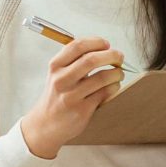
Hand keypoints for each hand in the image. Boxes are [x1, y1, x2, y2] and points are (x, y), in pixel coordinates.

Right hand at [21, 36, 123, 158]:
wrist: (46, 124)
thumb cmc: (57, 95)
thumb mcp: (58, 74)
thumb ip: (75, 60)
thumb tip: (104, 48)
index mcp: (55, 66)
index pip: (77, 46)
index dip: (96, 42)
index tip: (107, 44)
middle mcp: (61, 80)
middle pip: (91, 60)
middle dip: (111, 55)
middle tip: (119, 57)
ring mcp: (71, 96)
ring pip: (102, 77)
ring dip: (117, 73)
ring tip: (119, 73)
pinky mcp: (82, 110)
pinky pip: (105, 93)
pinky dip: (114, 86)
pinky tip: (114, 86)